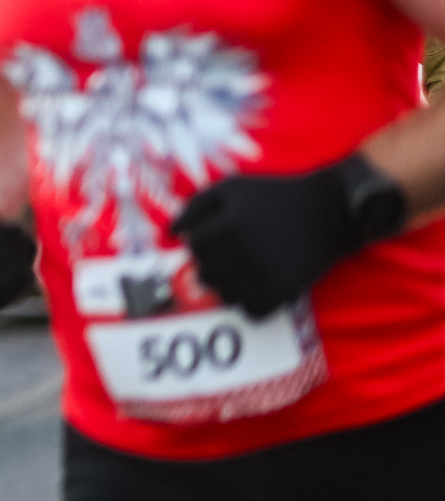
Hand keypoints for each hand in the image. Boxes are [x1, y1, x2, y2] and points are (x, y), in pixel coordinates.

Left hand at [171, 156, 402, 317]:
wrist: (328, 211)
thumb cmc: (273, 196)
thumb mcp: (230, 188)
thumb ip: (194, 207)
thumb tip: (171, 233)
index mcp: (228, 227)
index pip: (193, 247)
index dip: (203, 240)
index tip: (220, 232)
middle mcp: (244, 255)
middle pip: (205, 274)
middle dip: (214, 262)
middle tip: (236, 248)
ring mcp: (265, 277)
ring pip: (225, 296)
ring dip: (230, 284)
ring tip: (249, 264)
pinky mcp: (284, 293)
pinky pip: (251, 312)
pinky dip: (251, 301)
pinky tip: (261, 281)